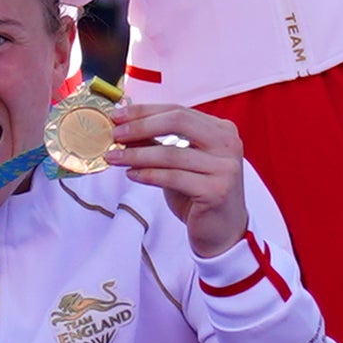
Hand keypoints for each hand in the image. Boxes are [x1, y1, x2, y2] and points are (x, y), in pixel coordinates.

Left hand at [107, 104, 251, 260]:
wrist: (222, 230)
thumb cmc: (200, 194)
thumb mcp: (178, 162)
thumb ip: (157, 142)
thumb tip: (125, 126)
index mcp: (221, 130)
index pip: (178, 111)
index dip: (145, 111)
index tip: (118, 116)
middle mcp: (227, 144)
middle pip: (177, 122)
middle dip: (141, 126)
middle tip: (115, 134)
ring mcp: (225, 168)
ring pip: (171, 153)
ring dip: (137, 154)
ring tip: (115, 157)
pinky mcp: (216, 191)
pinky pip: (172, 178)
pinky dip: (148, 174)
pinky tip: (132, 174)